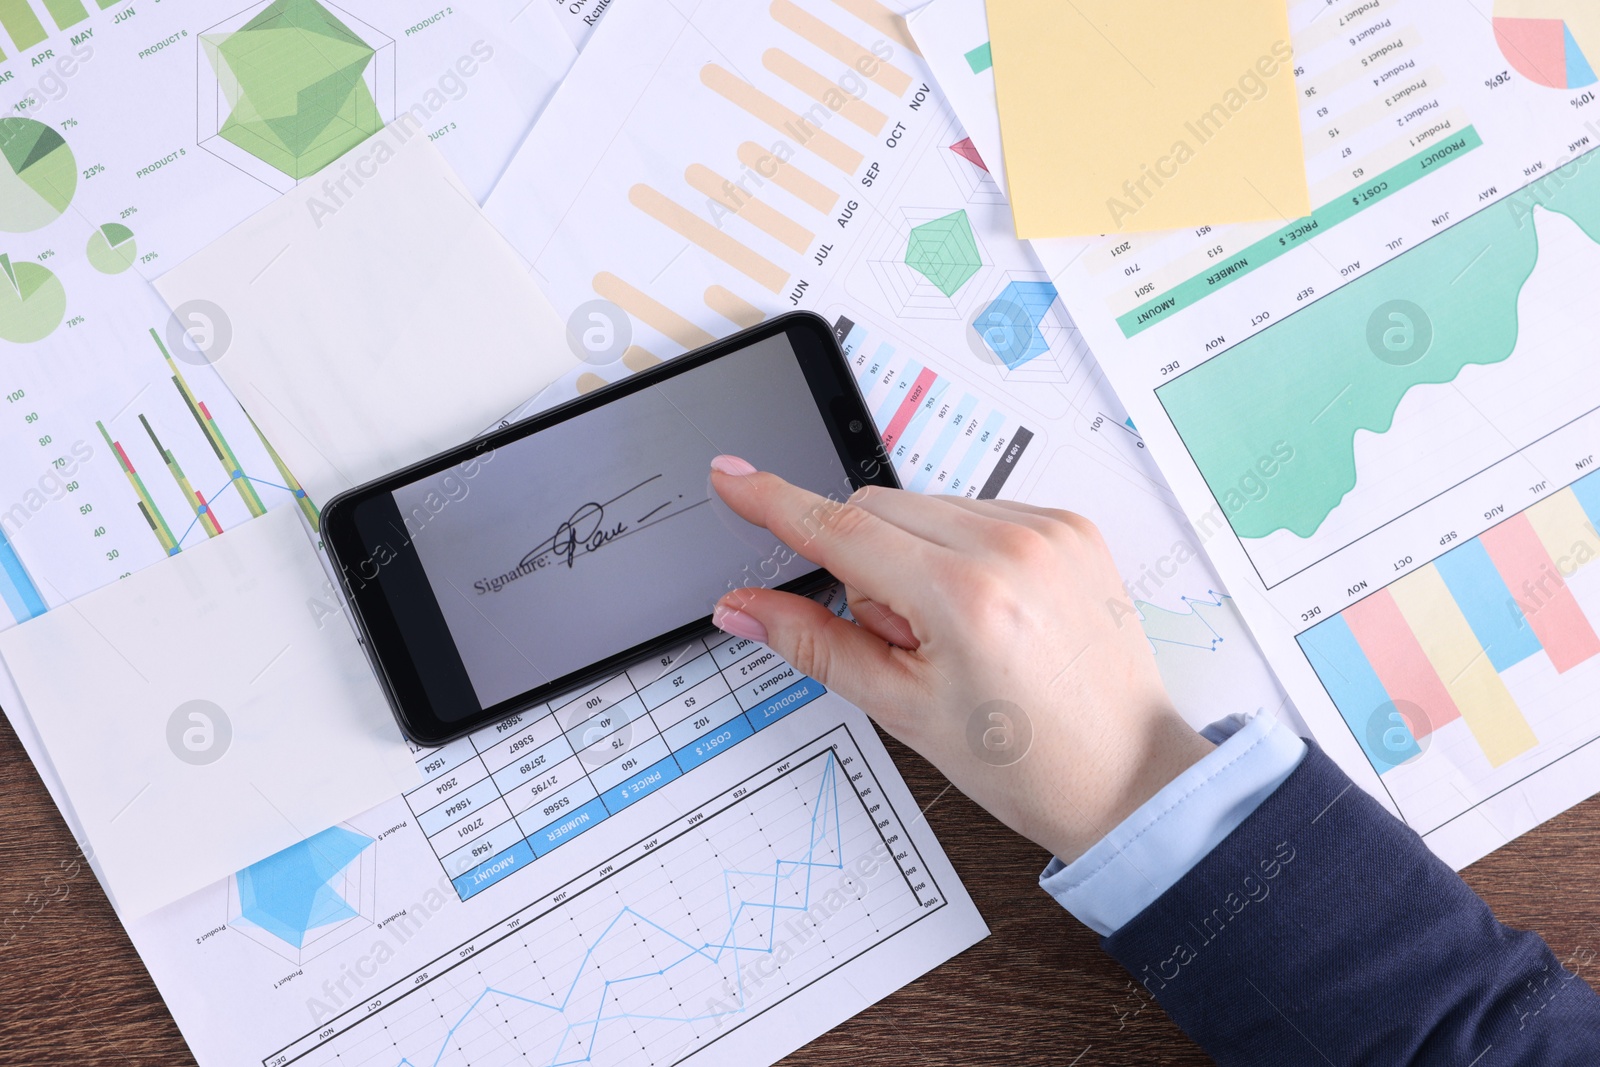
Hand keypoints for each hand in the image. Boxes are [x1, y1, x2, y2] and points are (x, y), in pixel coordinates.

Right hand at [708, 455, 1213, 864]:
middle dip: (865, 565)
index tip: (730, 476)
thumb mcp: (901, 708)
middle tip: (902, 640)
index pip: (840, 528)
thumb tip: (744, 609)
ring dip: (914, 558)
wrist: (1126, 777)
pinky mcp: (1072, 527)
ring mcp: (1049, 531)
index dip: (773, 502)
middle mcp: (1011, 547)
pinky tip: (989, 612)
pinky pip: (979, 512)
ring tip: (957, 634)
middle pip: (879, 510)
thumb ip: (813, 644)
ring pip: (926, 509)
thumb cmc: (1024, 761)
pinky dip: (961, 551)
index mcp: (963, 596)